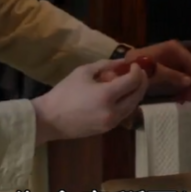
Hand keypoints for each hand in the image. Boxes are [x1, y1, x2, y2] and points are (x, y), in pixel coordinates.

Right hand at [32, 58, 148, 143]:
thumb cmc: (64, 93)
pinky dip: (126, 103)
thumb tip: (122, 61)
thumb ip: (106, 65)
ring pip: (133, 106)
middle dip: (141, 82)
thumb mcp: (83, 72)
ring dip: (135, 93)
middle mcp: (113, 111)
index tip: (134, 64)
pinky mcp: (107, 130)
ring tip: (128, 83)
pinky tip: (119, 95)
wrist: (49, 119)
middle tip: (138, 72)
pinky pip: (123, 114)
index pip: (133, 81)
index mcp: (107, 95)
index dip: (137, 71)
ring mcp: (111, 123)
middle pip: (137, 95)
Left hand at [98, 40, 190, 102]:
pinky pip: (176, 76)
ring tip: (183, 100)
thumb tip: (189, 81)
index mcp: (170, 49)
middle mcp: (171, 52)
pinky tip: (177, 98)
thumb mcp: (154, 73)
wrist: (118, 72)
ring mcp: (167, 60)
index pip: (189, 59)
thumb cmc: (136, 69)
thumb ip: (172, 76)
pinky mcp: (162, 68)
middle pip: (188, 66)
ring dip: (185, 87)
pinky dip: (178, 87)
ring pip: (183, 73)